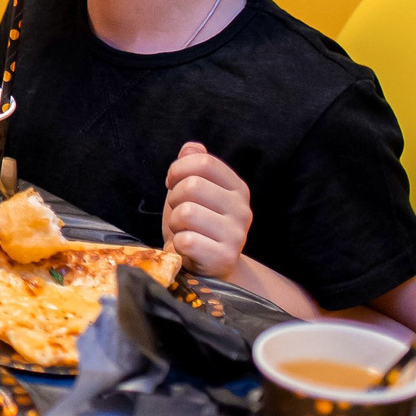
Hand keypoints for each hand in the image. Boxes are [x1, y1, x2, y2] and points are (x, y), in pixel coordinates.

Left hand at [162, 143, 251, 278]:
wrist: (205, 268)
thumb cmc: (196, 225)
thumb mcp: (193, 192)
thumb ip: (194, 166)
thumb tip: (191, 147)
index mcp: (237, 188)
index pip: (203, 161)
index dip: (178, 169)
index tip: (172, 183)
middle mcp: (242, 210)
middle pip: (192, 185)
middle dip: (174, 199)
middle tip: (180, 213)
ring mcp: (236, 235)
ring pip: (186, 212)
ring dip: (175, 223)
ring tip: (184, 231)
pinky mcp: (224, 258)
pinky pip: (186, 240)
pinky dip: (177, 244)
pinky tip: (187, 249)